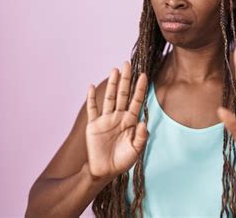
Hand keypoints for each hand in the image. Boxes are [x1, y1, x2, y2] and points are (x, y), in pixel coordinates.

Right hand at [86, 62, 148, 179]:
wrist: (104, 171)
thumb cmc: (122, 161)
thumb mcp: (136, 150)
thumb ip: (141, 137)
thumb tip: (143, 123)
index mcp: (130, 121)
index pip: (136, 101)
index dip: (139, 88)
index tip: (143, 75)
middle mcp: (118, 117)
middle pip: (123, 94)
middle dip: (125, 79)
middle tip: (128, 64)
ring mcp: (106, 119)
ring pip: (110, 98)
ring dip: (112, 84)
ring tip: (115, 70)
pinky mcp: (93, 125)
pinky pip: (92, 109)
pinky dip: (92, 98)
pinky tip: (92, 87)